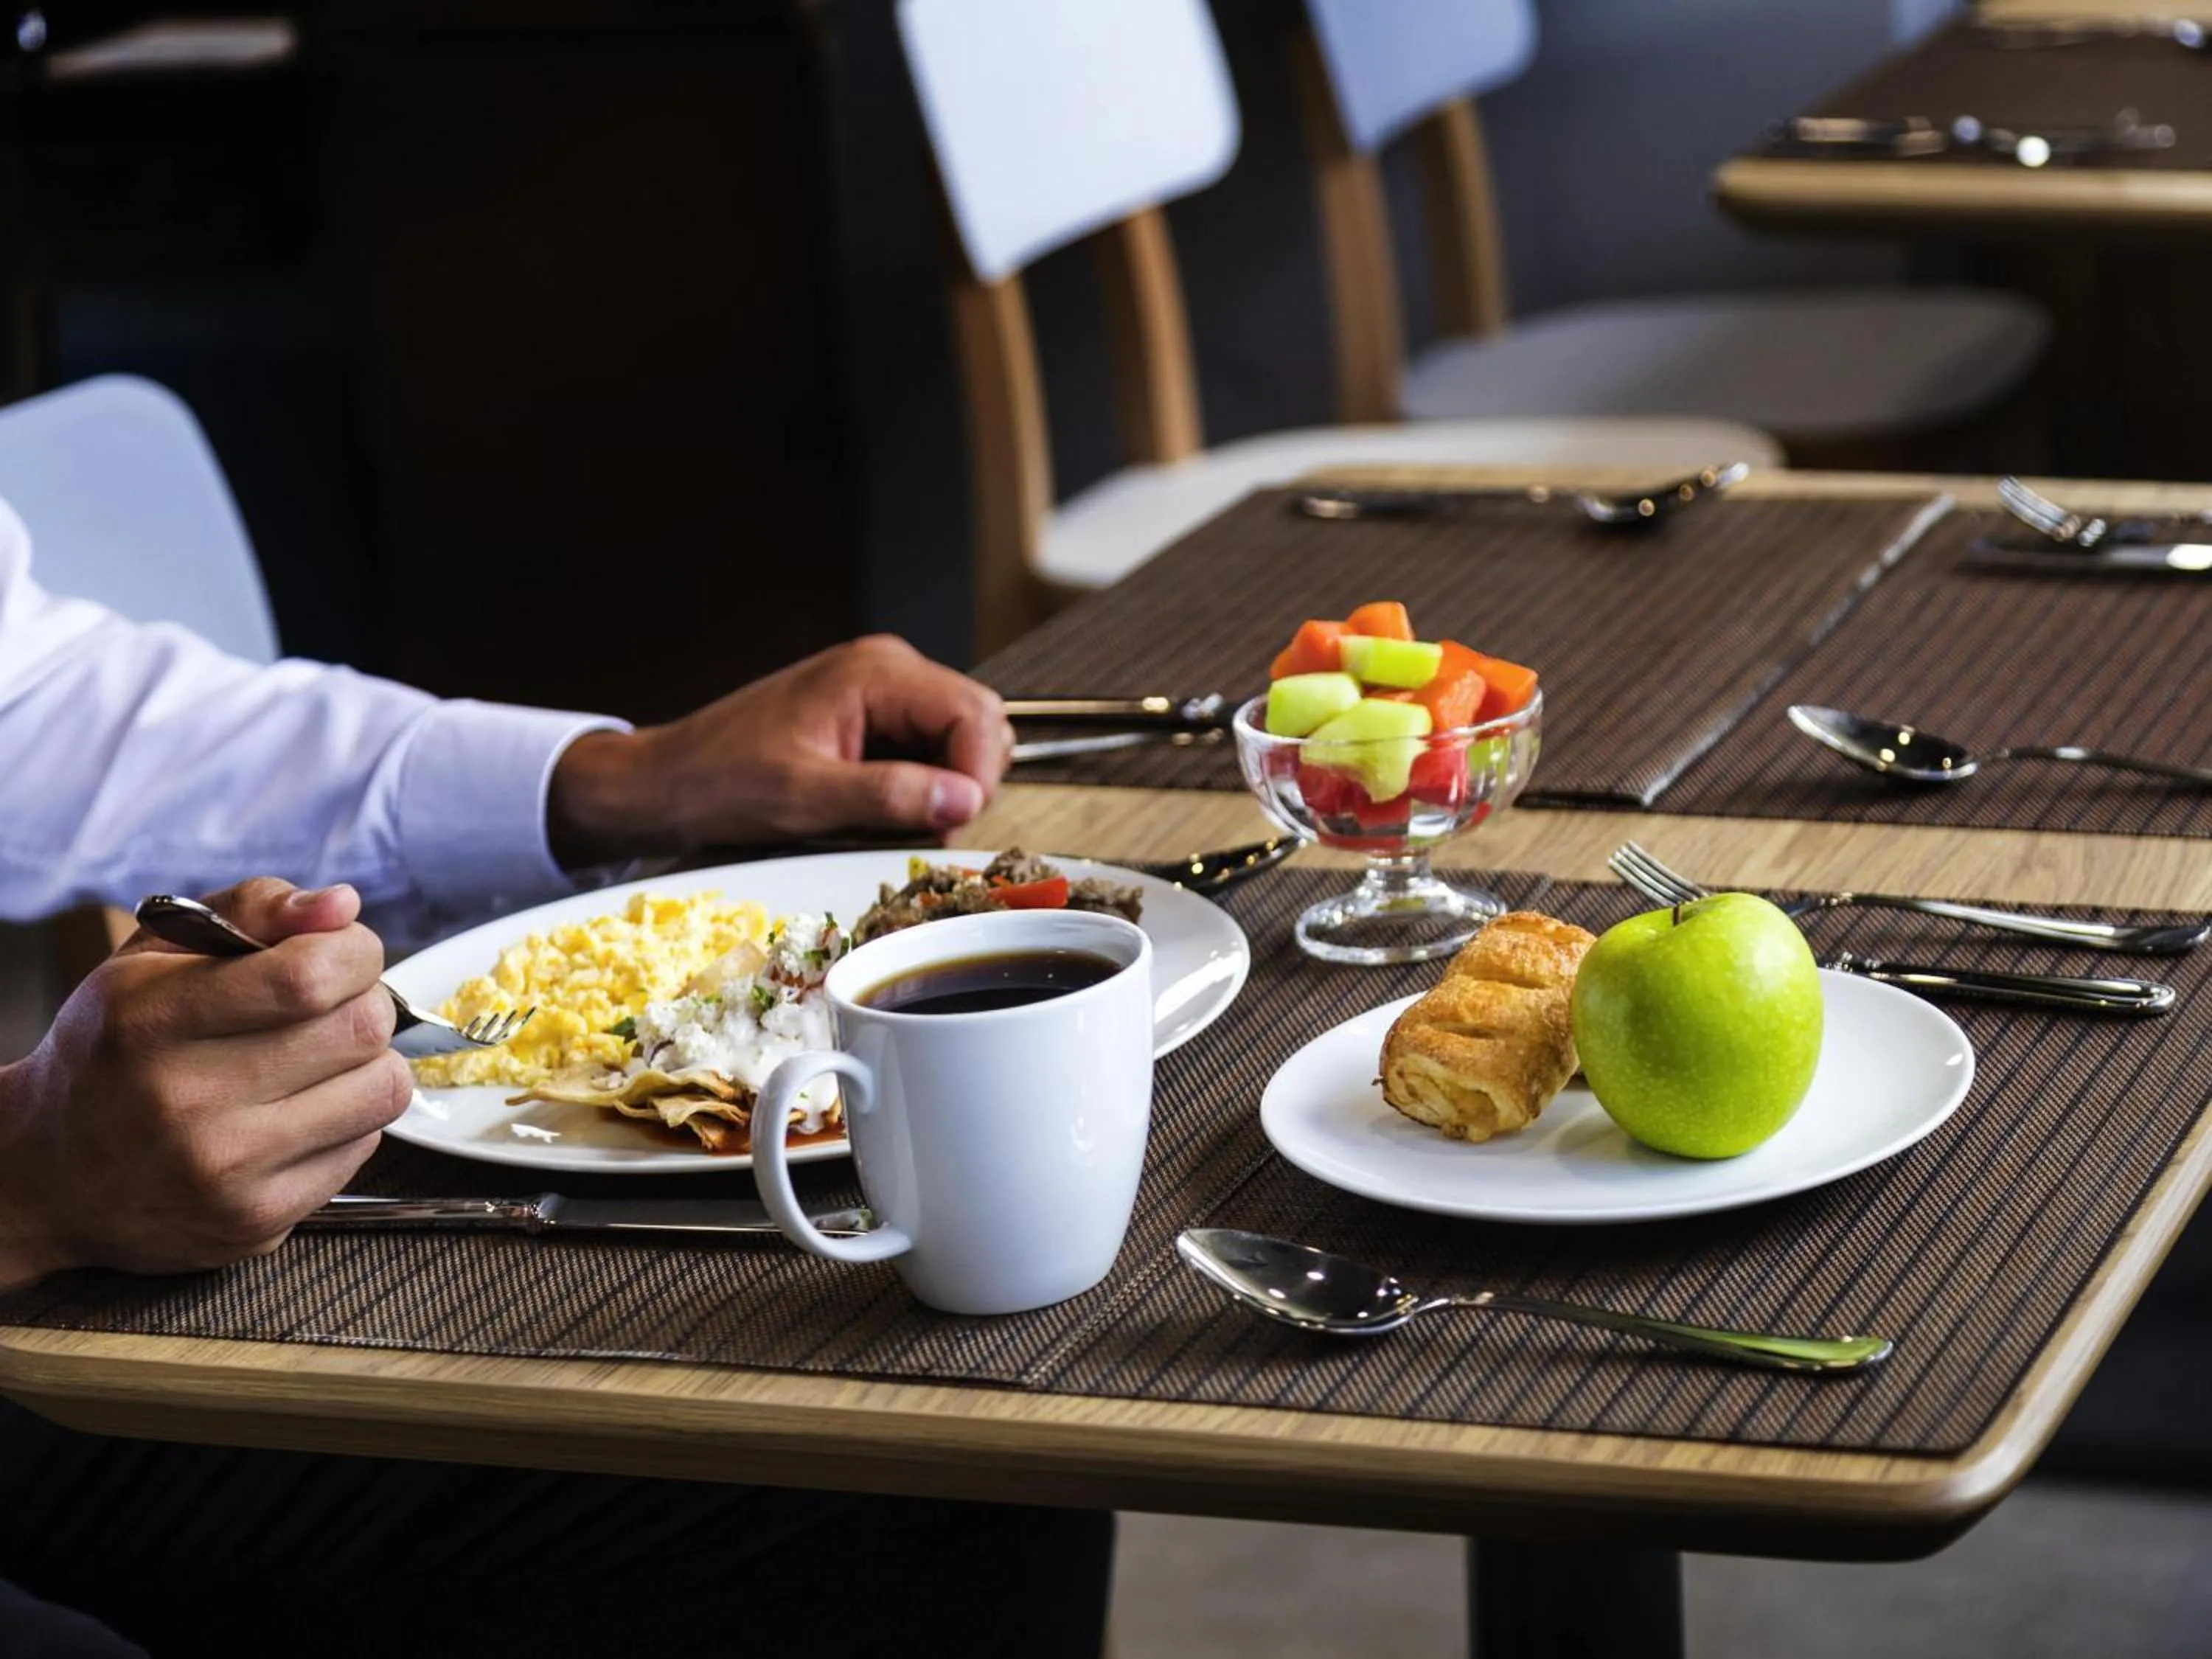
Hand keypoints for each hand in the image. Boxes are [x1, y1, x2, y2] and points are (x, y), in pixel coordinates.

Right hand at [0, 879, 412, 1289]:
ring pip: (381, 1090)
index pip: (310, 977)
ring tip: (321, 1060)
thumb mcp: (155, 955)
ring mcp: (225, 1172)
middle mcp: (186, 1102)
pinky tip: (299, 1114)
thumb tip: (342, 906)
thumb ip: (255, 910)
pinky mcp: (258, 1221)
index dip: (354, 951)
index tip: (344, 952)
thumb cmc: (116, 1049)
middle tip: (332, 1006)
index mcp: (153, 1021)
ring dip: (368, 1063)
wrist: (50, 1176)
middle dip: (365, 1001)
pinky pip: (365, 1148)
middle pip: (360, 1030)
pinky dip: (350, 1121)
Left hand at [545, 635, 1014, 866]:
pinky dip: (917, 790)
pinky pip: (927, 753)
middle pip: (979, 724)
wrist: (669, 782)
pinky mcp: (873, 720)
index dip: (978, 773)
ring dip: (939, 791)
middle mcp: (888, 670)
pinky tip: (875, 810)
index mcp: (876, 673)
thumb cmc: (722, 782)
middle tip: (918, 828)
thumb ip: (890, 796)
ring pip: (959, 743)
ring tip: (886, 821)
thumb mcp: (806, 798)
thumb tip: (965, 800)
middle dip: (963, 783)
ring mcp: (882, 693)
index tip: (950, 822)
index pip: (976, 713)